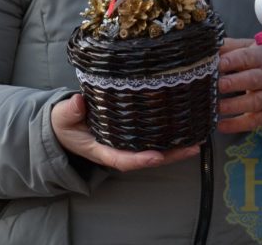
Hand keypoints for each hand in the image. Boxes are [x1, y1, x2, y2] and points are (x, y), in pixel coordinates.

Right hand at [51, 94, 199, 170]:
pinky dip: (171, 137)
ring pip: (154, 150)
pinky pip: (153, 139)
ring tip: (198, 141)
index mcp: (100, 149)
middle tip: (193, 148)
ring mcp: (126, 143)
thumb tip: (79, 102)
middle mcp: (117, 149)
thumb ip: (69, 111)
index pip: (122, 159)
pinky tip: (188, 130)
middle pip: (147, 157)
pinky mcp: (133, 134)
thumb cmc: (65, 122)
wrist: (65, 124)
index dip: (140, 159)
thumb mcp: (62, 117)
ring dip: (176, 148)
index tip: (157, 157)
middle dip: (170, 156)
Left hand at [217, 37, 261, 133]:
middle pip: (252, 79)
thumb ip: (230, 47)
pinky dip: (237, 125)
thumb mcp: (251, 48)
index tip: (217, 64)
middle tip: (217, 85)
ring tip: (217, 107)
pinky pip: (253, 121)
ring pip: (253, 102)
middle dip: (234, 83)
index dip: (232, 61)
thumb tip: (209, 46)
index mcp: (261, 58)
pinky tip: (221, 125)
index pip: (247, 58)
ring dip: (234, 105)